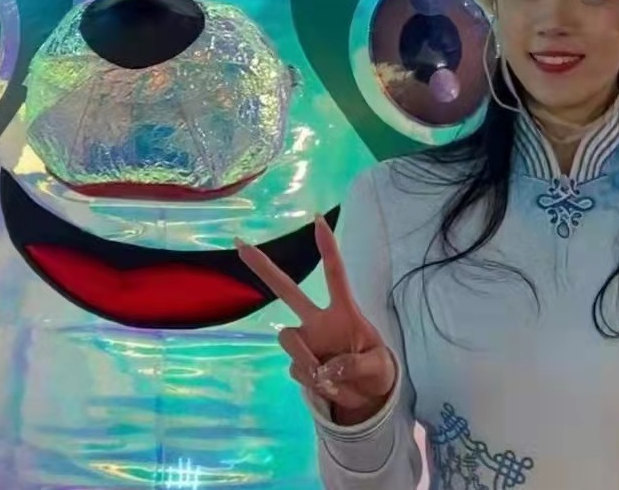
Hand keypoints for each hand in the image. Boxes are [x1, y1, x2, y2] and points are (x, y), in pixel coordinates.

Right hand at [236, 216, 395, 425]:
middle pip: (288, 290)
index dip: (327, 248)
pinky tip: (330, 387)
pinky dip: (313, 382)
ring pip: (287, 338)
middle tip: (240, 244)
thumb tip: (326, 369)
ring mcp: (307, 341)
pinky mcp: (300, 364)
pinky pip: (297, 370)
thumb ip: (357, 365)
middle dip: (263, 267)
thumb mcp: (379, 367)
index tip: (318, 219)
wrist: (367, 399)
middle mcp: (319, 321)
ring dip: (306, 358)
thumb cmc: (376, 371)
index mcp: (344, 311)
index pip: (335, 274)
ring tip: (332, 378)